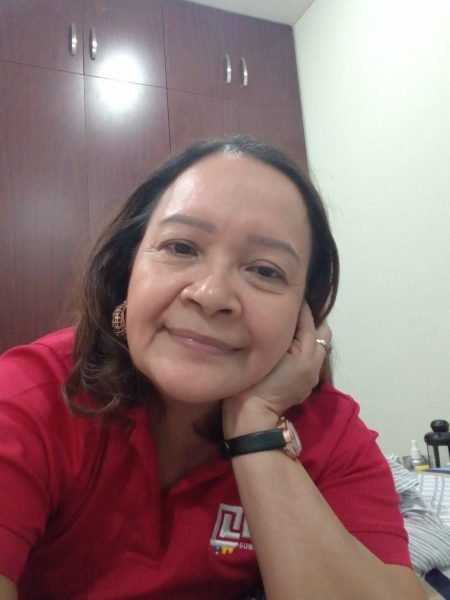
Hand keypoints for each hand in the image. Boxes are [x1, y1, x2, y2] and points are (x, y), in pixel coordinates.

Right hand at [222, 303, 330, 437]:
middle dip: (311, 321)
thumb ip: (281, 332)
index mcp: (305, 353)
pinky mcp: (307, 384)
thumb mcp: (266, 351)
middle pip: (323, 331)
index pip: (308, 320)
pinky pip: (312, 359)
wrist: (252, 414)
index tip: (287, 297)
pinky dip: (305, 351)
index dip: (298, 307)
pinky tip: (289, 350)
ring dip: (309, 337)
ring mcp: (312, 375)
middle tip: (291, 316)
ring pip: (319, 346)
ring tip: (290, 332)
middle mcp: (314, 362)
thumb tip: (287, 313)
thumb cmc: (253, 380)